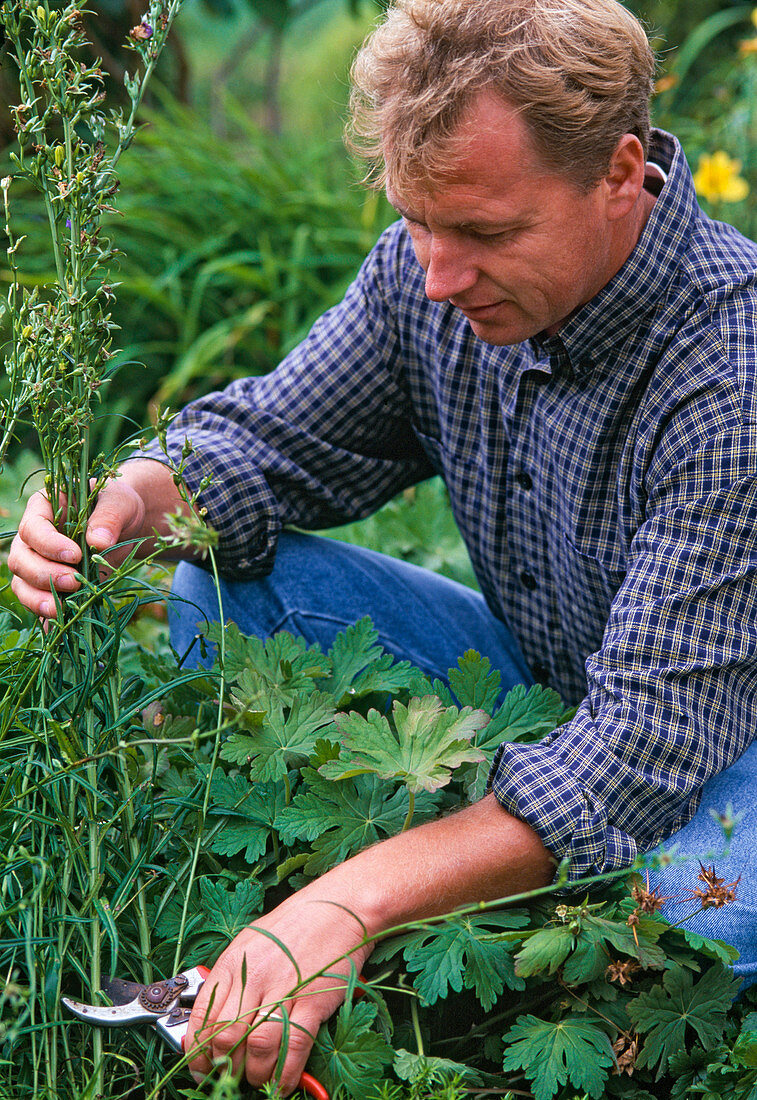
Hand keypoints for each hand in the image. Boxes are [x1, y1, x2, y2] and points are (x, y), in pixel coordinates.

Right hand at [8, 459, 187, 617]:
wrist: (127, 525)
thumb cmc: (118, 507)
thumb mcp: (120, 503)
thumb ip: (109, 517)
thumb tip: (98, 542)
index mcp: (43, 508)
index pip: (32, 528)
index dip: (48, 544)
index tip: (75, 555)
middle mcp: (33, 537)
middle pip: (21, 560)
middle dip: (44, 575)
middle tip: (73, 582)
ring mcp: (38, 562)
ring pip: (22, 584)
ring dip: (38, 599)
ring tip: (61, 610)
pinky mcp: (50, 585)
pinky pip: (38, 602)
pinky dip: (46, 616)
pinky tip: (60, 625)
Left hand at [185, 886, 373, 1094]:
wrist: (340, 907)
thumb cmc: (296, 924)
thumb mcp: (252, 942)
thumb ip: (234, 977)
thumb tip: (218, 1017)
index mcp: (234, 961)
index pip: (204, 1015)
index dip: (198, 1051)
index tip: (201, 1068)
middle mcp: (255, 975)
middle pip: (226, 1036)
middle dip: (225, 1067)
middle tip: (230, 1077)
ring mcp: (285, 988)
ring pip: (257, 1047)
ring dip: (254, 1074)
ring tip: (256, 1080)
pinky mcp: (313, 1001)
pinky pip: (294, 1047)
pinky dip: (286, 1074)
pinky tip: (283, 1084)